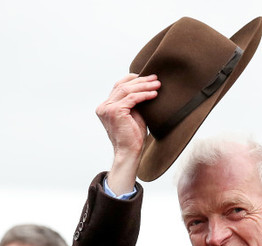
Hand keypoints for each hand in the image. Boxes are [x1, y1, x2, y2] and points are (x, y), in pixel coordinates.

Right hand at [96, 74, 160, 192]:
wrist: (129, 153)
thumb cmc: (133, 137)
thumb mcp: (133, 115)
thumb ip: (134, 103)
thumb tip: (145, 88)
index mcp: (105, 107)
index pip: (118, 86)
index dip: (132, 79)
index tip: (146, 77)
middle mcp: (103, 106)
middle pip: (122, 86)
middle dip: (140, 80)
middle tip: (155, 78)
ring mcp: (107, 109)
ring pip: (127, 90)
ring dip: (144, 85)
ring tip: (157, 84)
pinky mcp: (115, 112)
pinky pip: (132, 98)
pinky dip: (144, 95)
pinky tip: (154, 94)